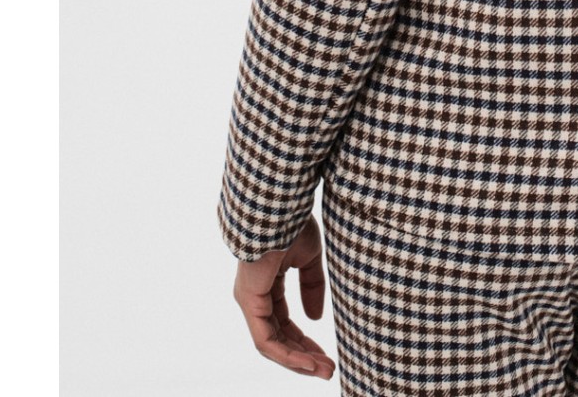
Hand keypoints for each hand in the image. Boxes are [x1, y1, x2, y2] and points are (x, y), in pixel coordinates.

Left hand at [232, 214, 336, 379]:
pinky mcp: (249, 302)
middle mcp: (254, 296)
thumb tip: (315, 318)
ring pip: (272, 345)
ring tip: (324, 371)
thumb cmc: (292, 222)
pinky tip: (308, 363)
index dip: (305, 340)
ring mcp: (249, 300)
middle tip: (328, 369)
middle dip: (304, 356)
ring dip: (298, 362)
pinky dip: (287, 355)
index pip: (284, 321)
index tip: (327, 353)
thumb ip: (312, 286)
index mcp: (267, 283)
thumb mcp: (309, 257)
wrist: (280, 206)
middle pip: (279, 337)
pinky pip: (266, 340)